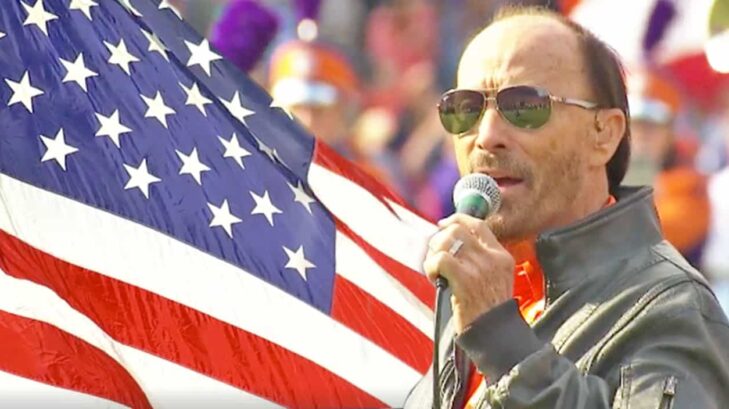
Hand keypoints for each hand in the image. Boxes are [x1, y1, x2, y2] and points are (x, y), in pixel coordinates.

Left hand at [424, 214, 514, 332]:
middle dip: (439, 239)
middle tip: (435, 255)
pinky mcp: (465, 280)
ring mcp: (479, 268)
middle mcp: (492, 258)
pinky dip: (431, 266)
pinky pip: (440, 259)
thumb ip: (480, 259)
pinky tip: (435, 279)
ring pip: (446, 241)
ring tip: (435, 270)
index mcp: (501, 256)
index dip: (456, 219)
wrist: (494, 335)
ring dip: (433, 253)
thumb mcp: (494, 279)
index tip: (443, 225)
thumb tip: (451, 241)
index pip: (478, 224)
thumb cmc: (488, 311)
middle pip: (458, 229)